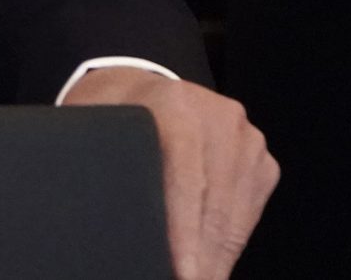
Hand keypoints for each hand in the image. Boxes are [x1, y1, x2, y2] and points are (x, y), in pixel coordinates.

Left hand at [60, 68, 276, 279]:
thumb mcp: (93, 126)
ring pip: (235, 217)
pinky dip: (228, 247)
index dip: (184, 233)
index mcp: (175, 106)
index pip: (187, 179)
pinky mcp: (260, 161)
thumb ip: (95, 159)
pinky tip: (208, 265)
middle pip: (215, 205)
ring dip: (215, 259)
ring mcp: (245, 139)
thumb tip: (90, 220)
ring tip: (195, 278)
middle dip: (200, 258)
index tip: (182, 272)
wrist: (144, 89)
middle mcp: (218, 118)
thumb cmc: (113, 116)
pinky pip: (248, 215)